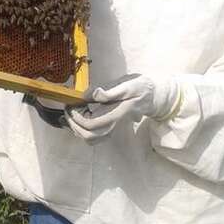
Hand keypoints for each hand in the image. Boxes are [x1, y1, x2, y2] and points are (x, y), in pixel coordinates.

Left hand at [64, 74, 180, 141]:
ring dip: (77, 128)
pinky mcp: (111, 128)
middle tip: (70, 109)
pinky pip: (94, 137)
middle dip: (74, 124)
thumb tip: (93, 95)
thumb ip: (110, 91)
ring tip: (74, 113)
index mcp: (116, 114)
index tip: (73, 104)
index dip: (78, 116)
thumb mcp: (128, 84)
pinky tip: (81, 118)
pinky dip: (83, 130)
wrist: (152, 97)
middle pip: (88, 136)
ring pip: (90, 139)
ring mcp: (113, 129)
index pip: (92, 124)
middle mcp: (114, 125)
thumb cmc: (140, 89)